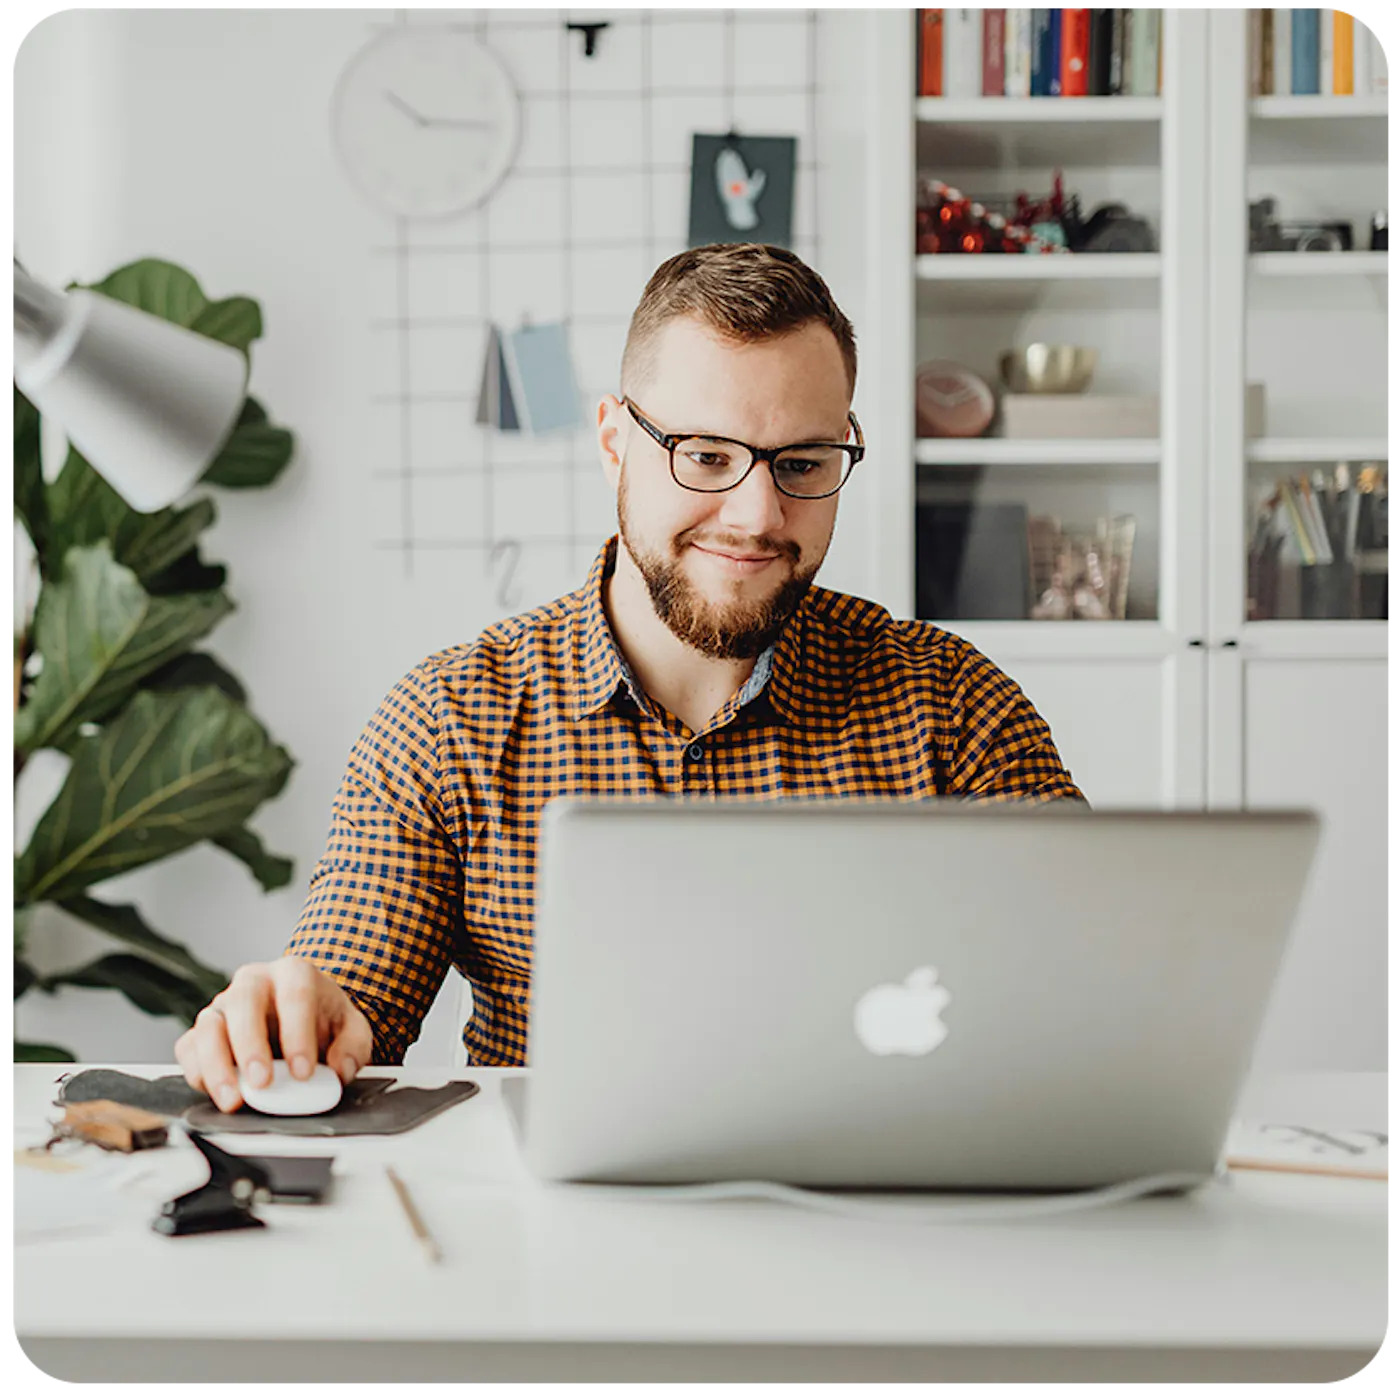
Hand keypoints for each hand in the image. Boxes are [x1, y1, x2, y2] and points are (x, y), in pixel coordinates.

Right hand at [174, 956, 373, 1112]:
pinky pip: (189, 1048)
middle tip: (262, 1082)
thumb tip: (339, 1070)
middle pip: (243, 1003)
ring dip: (217, 1066)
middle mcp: (254, 983)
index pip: (295, 995)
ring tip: (234, 1099)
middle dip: (251, 1046)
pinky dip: (197, 1073)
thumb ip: (353, 1047)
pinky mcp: (202, 1031)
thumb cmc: (323, 1020)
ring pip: (208, 1027)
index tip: (303, 1072)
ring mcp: (224, 1005)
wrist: (301, 1018)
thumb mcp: (351, 1029)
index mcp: (294, 973)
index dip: (298, 1034)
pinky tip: (216, 1093)